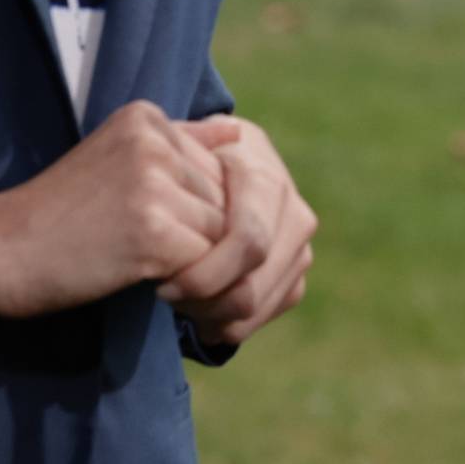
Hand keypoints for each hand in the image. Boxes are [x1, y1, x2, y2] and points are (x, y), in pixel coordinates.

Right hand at [0, 100, 229, 317]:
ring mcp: (152, 183)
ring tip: (150, 267)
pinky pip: (207, 261)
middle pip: (226, 197)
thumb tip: (238, 133)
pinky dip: (187, 281)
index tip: (148, 226)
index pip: (218, 165)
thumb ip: (179, 145)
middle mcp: (153, 140)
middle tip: (154, 255)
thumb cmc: (58, 215)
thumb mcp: (117, 160)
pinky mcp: (152, 230)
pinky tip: (147, 282)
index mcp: (146, 117)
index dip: (193, 208)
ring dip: (197, 261)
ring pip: (223, 231)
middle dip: (202, 234)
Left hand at [162, 114, 318, 347]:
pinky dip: (228, 323)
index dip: (203, 276)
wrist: (223, 169)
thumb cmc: (190, 161)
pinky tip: (199, 310)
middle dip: (203, 303)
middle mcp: (294, 213)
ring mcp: (301, 246)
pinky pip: (264, 316)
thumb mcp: (179, 148)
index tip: (163, 284)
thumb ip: (186, 148)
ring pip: (257, 306)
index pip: (248, 244)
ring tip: (180, 301)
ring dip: (211, 315)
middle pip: (251, 286)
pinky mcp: (297, 273)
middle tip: (167, 297)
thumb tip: (218, 140)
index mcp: (265, 180)